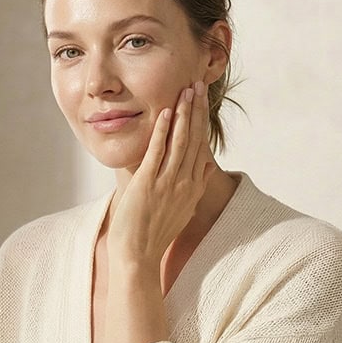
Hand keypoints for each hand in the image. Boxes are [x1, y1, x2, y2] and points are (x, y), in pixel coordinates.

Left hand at [106, 81, 216, 266]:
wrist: (138, 257)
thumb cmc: (154, 235)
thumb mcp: (180, 210)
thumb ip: (191, 188)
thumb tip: (201, 170)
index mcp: (192, 188)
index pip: (201, 146)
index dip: (202, 122)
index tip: (203, 101)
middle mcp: (185, 183)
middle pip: (194, 139)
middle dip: (197, 110)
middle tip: (198, 85)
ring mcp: (167, 184)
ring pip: (180, 142)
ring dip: (184, 115)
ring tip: (186, 91)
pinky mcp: (148, 185)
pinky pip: (158, 153)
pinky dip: (163, 132)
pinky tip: (165, 114)